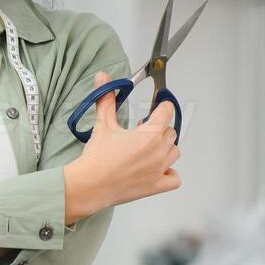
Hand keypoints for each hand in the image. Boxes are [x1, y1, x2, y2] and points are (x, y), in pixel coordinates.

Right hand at [64, 71, 180, 219]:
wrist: (89, 185)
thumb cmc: (96, 158)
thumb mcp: (103, 125)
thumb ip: (106, 100)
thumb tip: (102, 78)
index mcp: (149, 134)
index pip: (166, 112)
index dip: (161, 107)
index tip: (158, 107)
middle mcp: (159, 151)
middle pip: (171, 133)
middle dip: (159, 130)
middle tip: (141, 131)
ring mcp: (159, 170)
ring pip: (174, 153)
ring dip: (165, 148)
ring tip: (148, 149)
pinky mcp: (156, 186)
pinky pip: (175, 178)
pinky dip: (170, 173)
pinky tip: (157, 169)